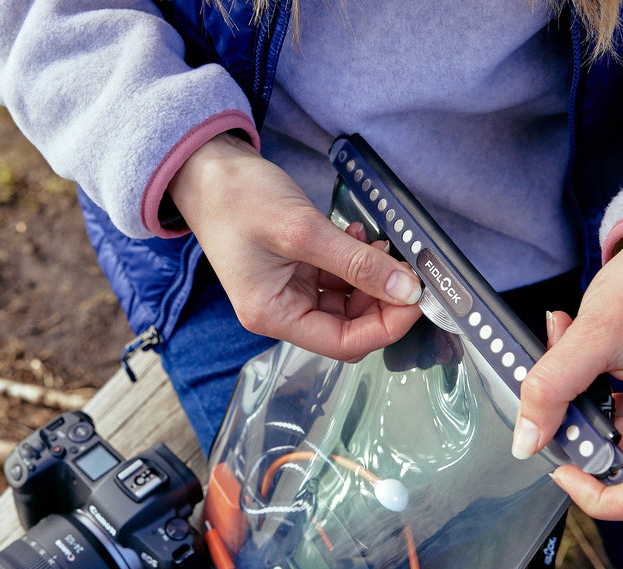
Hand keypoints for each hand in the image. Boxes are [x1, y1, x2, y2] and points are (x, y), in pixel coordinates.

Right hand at [168, 133, 421, 360]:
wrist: (205, 169)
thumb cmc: (236, 199)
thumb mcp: (302, 231)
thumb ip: (356, 263)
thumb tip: (405, 289)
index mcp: (273, 315)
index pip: (343, 344)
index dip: (386, 326)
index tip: (417, 299)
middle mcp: (281, 311)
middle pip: (348, 327)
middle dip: (382, 302)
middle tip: (408, 271)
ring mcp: (288, 292)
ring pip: (347, 304)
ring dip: (372, 281)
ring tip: (382, 249)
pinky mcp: (295, 271)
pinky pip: (336, 280)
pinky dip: (355, 264)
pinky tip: (360, 239)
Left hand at [512, 229, 622, 519]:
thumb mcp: (597, 331)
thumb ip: (553, 387)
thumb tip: (526, 439)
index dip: (603, 497)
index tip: (562, 471)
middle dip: (577, 429)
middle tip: (553, 396)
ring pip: (615, 437)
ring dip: (577, 402)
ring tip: (566, 347)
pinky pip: (618, 414)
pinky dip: (588, 390)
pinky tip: (576, 349)